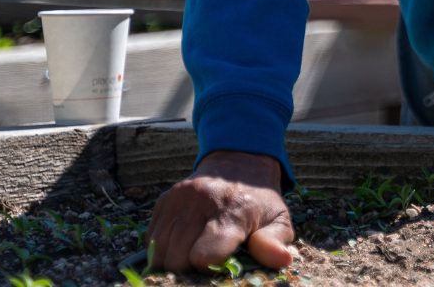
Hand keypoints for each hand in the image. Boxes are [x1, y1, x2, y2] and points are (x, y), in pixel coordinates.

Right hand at [148, 150, 295, 271]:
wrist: (240, 163)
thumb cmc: (260, 201)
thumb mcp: (278, 219)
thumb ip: (275, 242)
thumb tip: (282, 260)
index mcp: (232, 210)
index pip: (204, 255)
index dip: (210, 269)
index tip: (222, 265)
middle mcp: (200, 201)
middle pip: (177, 259)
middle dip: (190, 270)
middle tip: (207, 262)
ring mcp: (178, 199)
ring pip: (159, 253)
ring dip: (174, 262)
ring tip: (194, 255)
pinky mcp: (164, 200)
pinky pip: (151, 240)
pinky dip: (163, 250)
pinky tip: (183, 245)